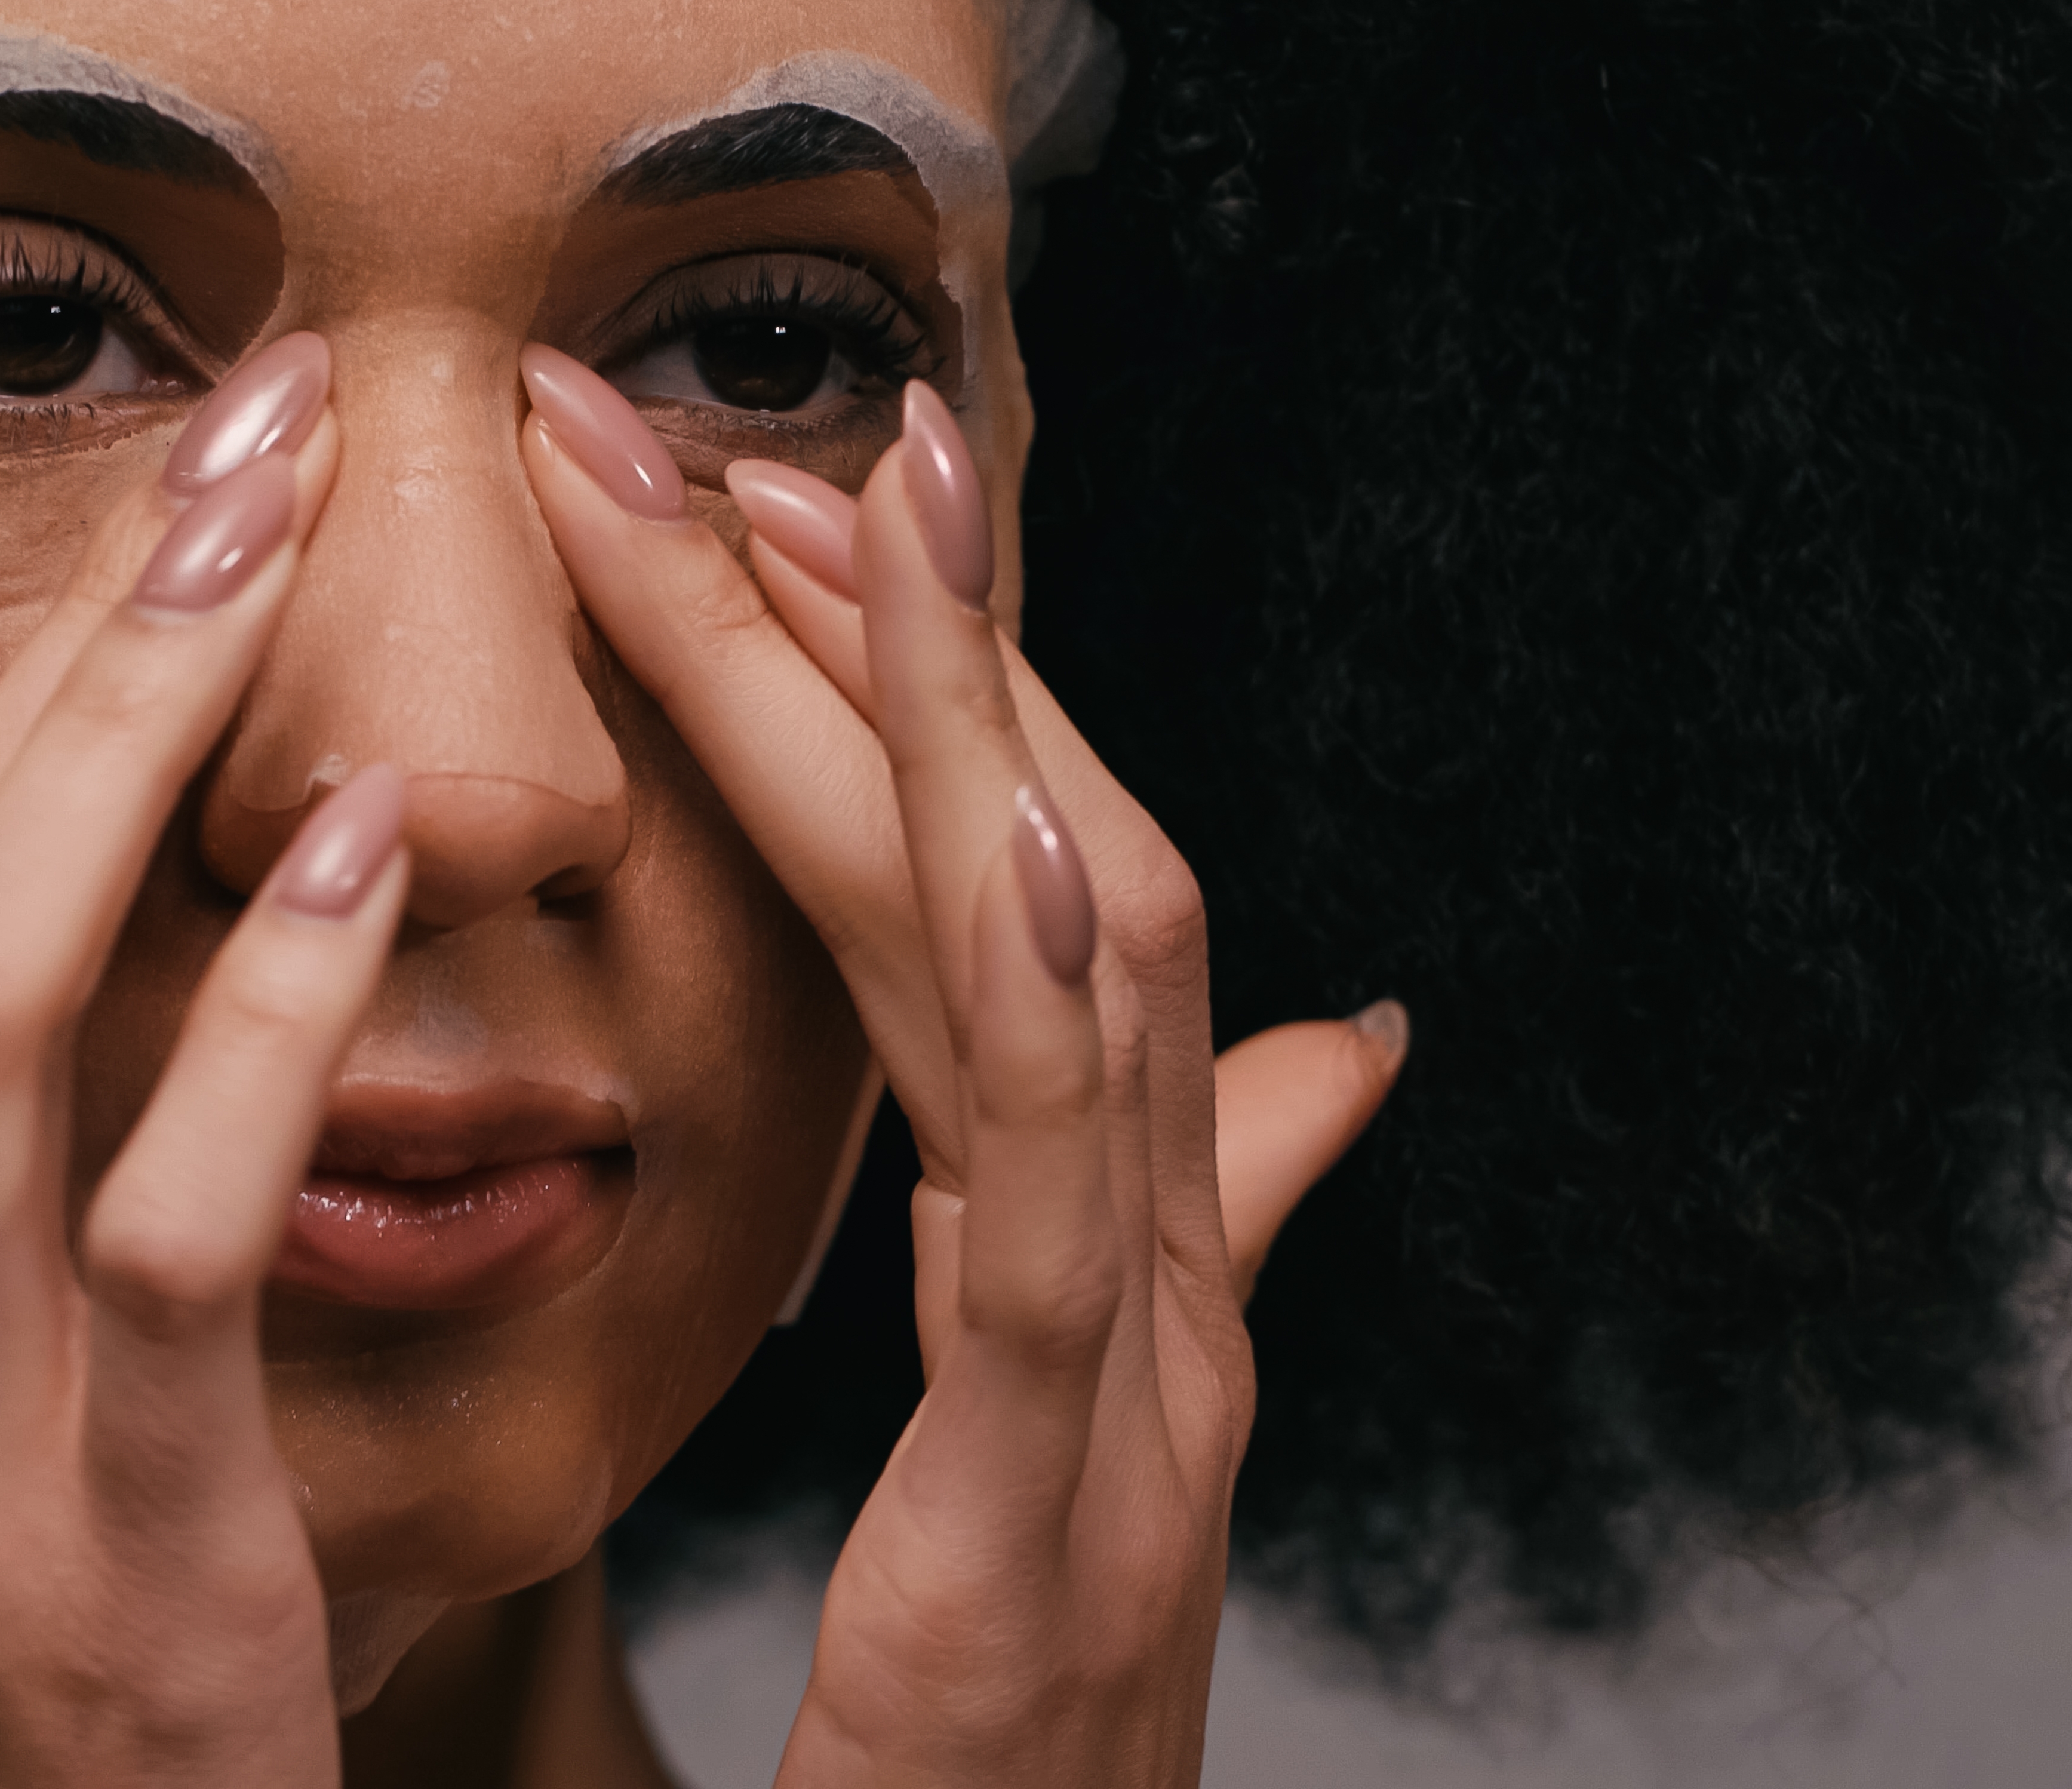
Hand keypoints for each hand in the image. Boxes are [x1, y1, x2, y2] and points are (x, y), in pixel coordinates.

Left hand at [522, 354, 1401, 1784]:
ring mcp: (1137, 1411)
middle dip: (907, 638)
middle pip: (1055, 888)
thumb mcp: (1072, 1458)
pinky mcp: (1047, 1543)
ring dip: (972, 733)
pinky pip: (1064, 1250)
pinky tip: (1036, 859)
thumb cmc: (1006, 1747)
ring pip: (1072, 1003)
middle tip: (741, 416)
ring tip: (876, 505)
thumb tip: (1330, 1052)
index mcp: (1125, 1271)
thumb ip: (1177, 1236)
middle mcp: (1160, 1302)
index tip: (779, 503)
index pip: (1045, 906)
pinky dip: (1068, 1039)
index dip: (941, 688)